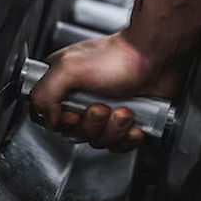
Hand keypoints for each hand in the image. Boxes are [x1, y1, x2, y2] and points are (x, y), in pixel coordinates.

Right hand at [28, 31, 182, 151]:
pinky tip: (134, 122)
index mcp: (63, 84)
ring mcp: (105, 110)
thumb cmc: (118, 56)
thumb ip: (43, 94)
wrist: (156, 55)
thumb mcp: (68, 68)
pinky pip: (120, 144)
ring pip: (98, 140)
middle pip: (75, 133)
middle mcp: (82, 98)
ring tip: (123, 109)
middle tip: (102, 107)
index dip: (61, 123)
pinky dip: (128, 137)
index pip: (47, 117)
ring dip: (113, 129)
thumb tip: (49, 120)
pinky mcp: (126, 121)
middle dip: (92, 125)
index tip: (73, 115)